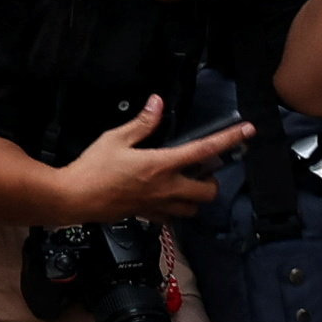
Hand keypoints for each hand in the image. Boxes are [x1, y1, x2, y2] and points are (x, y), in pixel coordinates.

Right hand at [45, 90, 247, 223]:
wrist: (74, 197)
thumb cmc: (92, 168)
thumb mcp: (115, 139)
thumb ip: (141, 123)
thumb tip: (157, 104)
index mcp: (161, 165)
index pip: (204, 150)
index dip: (229, 139)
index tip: (247, 131)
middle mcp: (166, 188)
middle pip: (208, 191)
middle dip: (212, 181)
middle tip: (202, 170)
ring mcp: (158, 205)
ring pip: (194, 208)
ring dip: (196, 197)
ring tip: (186, 185)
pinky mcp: (147, 216)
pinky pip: (173, 217)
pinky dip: (176, 209)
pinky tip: (165, 199)